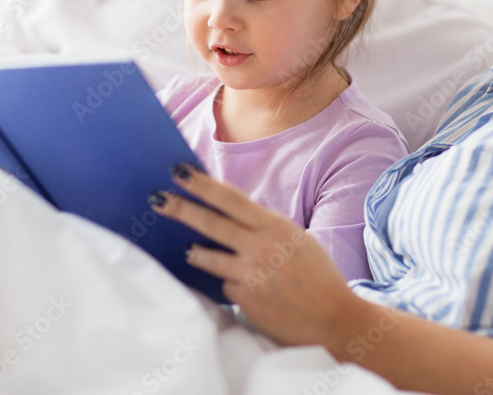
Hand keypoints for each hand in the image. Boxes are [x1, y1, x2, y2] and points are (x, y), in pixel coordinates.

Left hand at [150, 164, 360, 347]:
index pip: (230, 199)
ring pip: (206, 256)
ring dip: (195, 251)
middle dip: (179, 209)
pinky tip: (252, 290)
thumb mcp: (295, 239)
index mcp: (275, 226)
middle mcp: (260, 247)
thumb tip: (229, 215)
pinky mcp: (245, 300)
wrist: (335, 320)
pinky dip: (231, 283)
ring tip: (190, 249)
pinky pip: (224, 284)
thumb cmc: (316, 276)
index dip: (202, 184)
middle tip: (156, 200)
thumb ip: (263, 227)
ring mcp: (251, 275)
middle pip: (210, 223)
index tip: (179, 172)